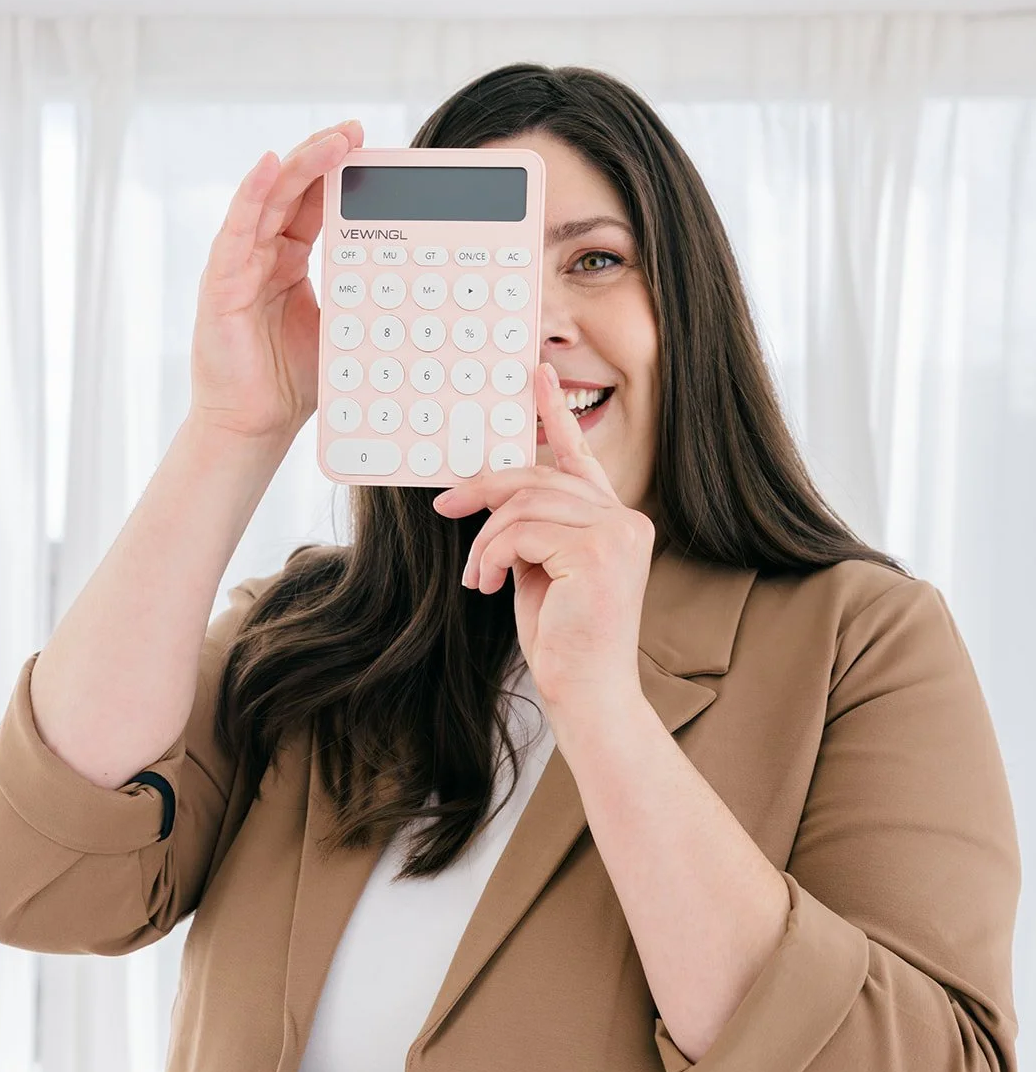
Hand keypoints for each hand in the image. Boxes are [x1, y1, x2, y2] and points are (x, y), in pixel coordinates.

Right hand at [189, 117, 364, 450]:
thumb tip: (412, 287)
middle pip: (291, 190)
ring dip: (300, 164)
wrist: (255, 427)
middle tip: (356, 131)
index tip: (368, 149)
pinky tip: (270, 166)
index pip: (312, 204)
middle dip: (323, 155)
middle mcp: (261, 255)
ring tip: (332, 138)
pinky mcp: (220, 283)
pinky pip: (236, 230)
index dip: (337, 174)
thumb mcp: (339, 329)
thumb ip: (359, 299)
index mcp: (288, 261)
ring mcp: (238, 265)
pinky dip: (252, 194)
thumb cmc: (292, 384)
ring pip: (268, 199)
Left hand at [432, 363, 655, 711]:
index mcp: (614, 522)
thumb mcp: (539, 573)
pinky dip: (492, 555)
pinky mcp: (599, 551)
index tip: (537, 377)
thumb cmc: (564, 643)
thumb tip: (494, 502)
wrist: (588, 694)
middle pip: (539, 478)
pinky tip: (488, 585)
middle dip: (485, 489)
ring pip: (525, 504)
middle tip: (445, 504)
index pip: (582, 459)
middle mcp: (625, 520)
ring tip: (477, 576)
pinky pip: (521, 531)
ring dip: (486, 539)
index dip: (556, 415)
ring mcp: (618, 533)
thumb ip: (531, 533)